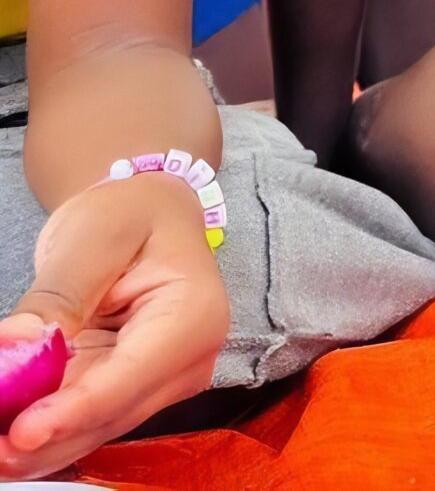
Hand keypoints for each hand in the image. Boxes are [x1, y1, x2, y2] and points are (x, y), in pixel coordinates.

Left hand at [0, 176, 228, 479]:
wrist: (147, 215)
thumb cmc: (129, 215)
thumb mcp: (93, 238)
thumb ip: (59, 295)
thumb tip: (18, 344)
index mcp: (193, 316)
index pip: (128, 378)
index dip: (72, 412)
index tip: (21, 433)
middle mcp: (188, 360)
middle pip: (109, 416)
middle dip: (46, 438)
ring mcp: (162, 381)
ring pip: (93, 428)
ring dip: (40, 444)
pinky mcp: (132, 392)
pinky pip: (84, 420)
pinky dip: (44, 430)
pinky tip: (7, 433)